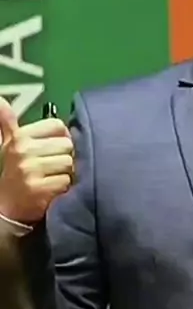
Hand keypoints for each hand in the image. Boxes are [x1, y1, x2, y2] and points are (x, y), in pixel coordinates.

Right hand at [0, 97, 73, 223]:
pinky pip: (67, 181)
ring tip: (52, 178)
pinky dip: (65, 187)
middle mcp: (23, 151)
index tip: (52, 149)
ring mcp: (31, 170)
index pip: (57, 126)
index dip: (61, 138)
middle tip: (52, 168)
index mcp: (19, 137)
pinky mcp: (41, 189)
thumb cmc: (15, 173)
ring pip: (69, 163)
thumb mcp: (9, 145)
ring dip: (66, 173)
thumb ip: (7, 122)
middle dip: (64, 157)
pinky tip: (53, 190)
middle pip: (67, 145)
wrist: (6, 209)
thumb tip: (0, 98)